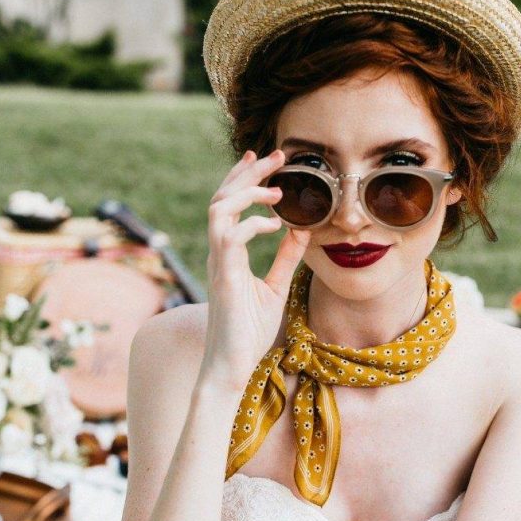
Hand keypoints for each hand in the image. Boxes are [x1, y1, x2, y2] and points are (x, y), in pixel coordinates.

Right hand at [199, 148, 310, 390]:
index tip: (266, 163)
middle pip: (222, 197)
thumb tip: (301, 231)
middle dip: (247, 171)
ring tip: (275, 188)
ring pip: (219, 209)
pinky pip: (230, 236)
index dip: (244, 178)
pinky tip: (275, 226)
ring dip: (247, 191)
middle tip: (274, 154)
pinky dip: (253, 224)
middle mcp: (218, 253)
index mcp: (227, 254)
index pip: (229, 205)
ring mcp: (218, 263)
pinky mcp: (224, 277)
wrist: (231, 366)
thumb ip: (286, 258)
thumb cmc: (249, 332)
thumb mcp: (275, 288)